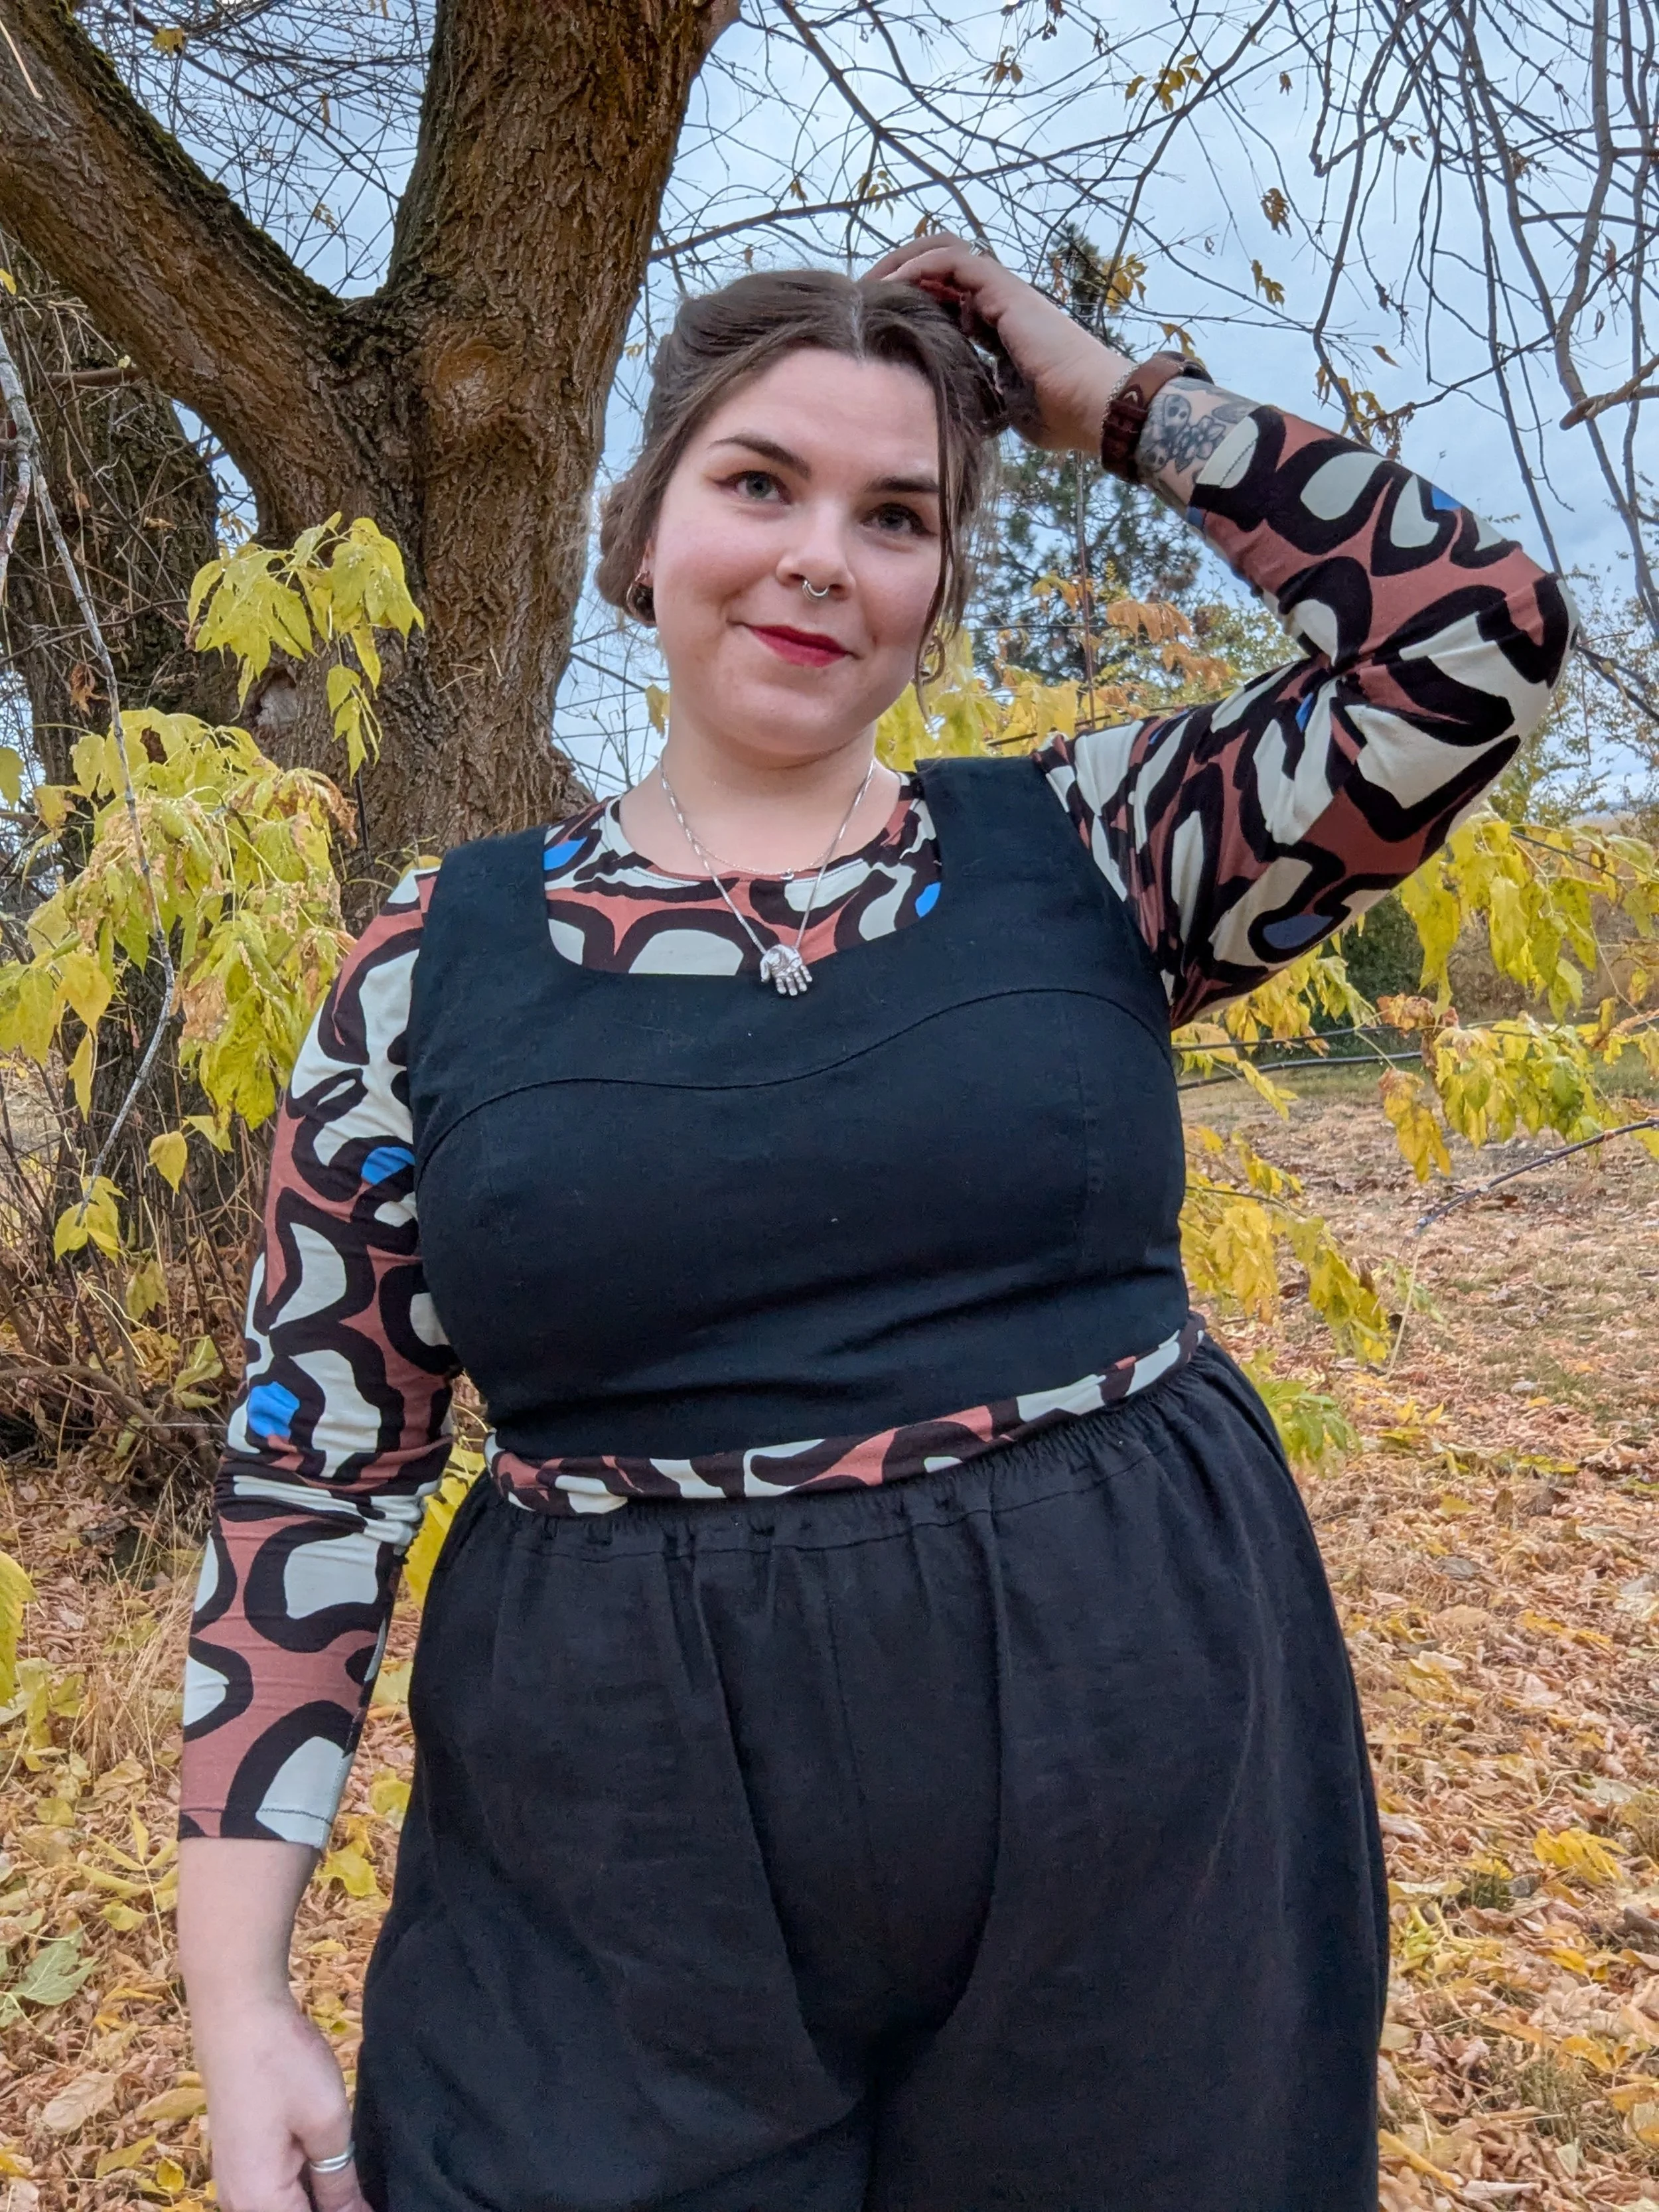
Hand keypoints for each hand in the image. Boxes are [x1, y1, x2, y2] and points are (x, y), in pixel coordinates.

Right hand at [193, 1993, 368, 2211]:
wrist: (236, 2015)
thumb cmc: (282, 2064)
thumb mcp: (326, 2122)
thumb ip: (340, 2182)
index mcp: (259, 2202)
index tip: (376, 2204)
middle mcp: (237, 2203)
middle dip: (334, 2208)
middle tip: (369, 2192)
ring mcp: (234, 2182)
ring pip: (284, 2208)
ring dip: (320, 2200)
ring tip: (357, 2186)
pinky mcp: (239, 2161)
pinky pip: (273, 2194)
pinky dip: (304, 2190)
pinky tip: (335, 2173)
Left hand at [867, 234, 1132, 454]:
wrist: (1094, 407)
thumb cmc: (1060, 416)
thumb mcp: (1006, 409)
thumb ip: (982, 399)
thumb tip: (957, 413)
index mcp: (1000, 327)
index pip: (949, 298)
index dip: (914, 300)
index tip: (880, 319)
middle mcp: (1000, 302)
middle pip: (942, 266)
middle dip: (901, 272)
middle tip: (866, 295)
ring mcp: (1004, 292)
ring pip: (944, 254)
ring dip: (902, 264)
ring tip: (870, 285)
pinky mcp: (1005, 290)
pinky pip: (954, 262)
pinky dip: (920, 267)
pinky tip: (892, 286)